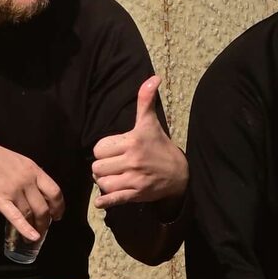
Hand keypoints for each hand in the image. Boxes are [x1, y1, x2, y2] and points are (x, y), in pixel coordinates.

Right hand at [0, 132, 63, 243]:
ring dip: (35, 227)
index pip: (54, 191)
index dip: (58, 206)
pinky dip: (26, 229)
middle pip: (43, 206)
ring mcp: (14, 190)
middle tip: (44, 229)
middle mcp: (27, 180)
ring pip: (30, 213)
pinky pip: (16, 217)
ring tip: (34, 236)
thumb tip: (38, 191)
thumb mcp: (18, 161)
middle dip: (46, 221)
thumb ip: (29, 175)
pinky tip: (32, 237)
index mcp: (33, 170)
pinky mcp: (0, 200)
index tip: (58, 215)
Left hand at [90, 76, 187, 211]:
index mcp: (133, 141)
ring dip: (105, 181)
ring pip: (103, 182)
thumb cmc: (160, 146)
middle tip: (112, 165)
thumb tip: (154, 78)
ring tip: (113, 177)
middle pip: (98, 167)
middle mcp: (132, 161)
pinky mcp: (136, 195)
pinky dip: (105, 201)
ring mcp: (134, 180)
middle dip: (102, 167)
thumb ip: (146, 100)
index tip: (112, 151)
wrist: (180, 173)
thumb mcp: (151, 123)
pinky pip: (113, 199)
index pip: (99, 149)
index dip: (103, 151)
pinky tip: (102, 200)